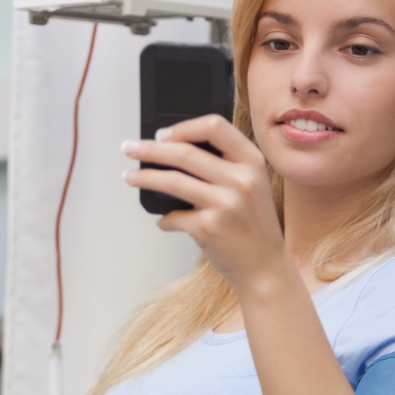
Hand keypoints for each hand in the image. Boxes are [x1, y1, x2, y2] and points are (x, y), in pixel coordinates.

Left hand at [123, 115, 292, 291]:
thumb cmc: (253, 225)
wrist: (265, 267)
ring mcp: (225, 204)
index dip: (183, 128)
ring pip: (172, 181)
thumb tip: (174, 151)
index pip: (214, 127)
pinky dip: (163, 219)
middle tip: (129, 148)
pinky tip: (163, 221)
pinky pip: (173, 217)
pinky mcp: (208, 228)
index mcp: (252, 162)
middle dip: (149, 149)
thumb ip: (226, 165)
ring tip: (129, 177)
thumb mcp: (253, 185)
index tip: (162, 134)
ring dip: (144, 177)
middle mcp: (241, 179)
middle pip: (184, 152)